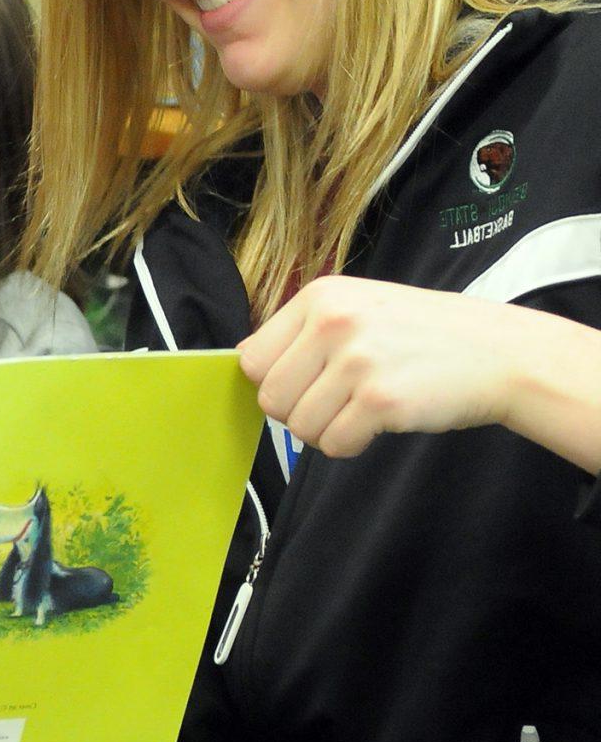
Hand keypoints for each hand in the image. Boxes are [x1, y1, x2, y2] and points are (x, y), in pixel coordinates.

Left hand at [242, 276, 600, 471]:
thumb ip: (302, 331)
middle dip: (298, 412)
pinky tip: (379, 423)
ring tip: (363, 409)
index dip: (276, 382)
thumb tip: (242, 358)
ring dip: (326, 431)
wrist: (499, 352)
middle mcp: (333, 323)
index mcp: (319, 297)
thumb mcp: (358, 308)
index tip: (308, 384)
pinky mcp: (381, 400)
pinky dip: (351, 445)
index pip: (253, 360)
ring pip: (298, 426)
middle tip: (339, 403)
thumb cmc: (422, 335)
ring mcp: (357, 361)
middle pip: (270, 397)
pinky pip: (333, 445)